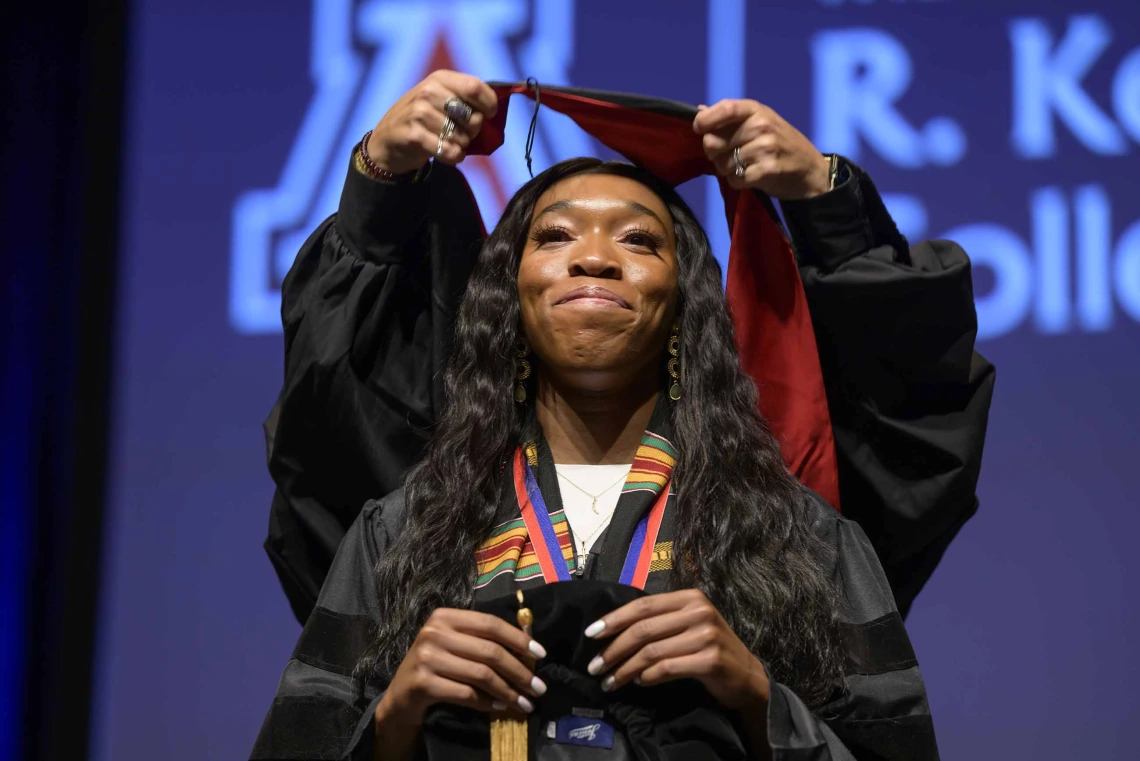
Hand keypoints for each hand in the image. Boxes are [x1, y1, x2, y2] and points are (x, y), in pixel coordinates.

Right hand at [366, 70, 498, 173]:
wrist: (388, 139)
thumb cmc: (424, 119)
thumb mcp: (441, 99)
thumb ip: (466, 99)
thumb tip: (497, 109)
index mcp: (440, 78)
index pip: (476, 87)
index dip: (490, 104)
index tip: (490, 115)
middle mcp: (429, 91)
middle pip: (473, 116)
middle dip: (474, 131)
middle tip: (463, 133)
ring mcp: (419, 113)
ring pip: (462, 137)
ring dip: (462, 146)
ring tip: (450, 143)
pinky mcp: (414, 135)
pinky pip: (449, 151)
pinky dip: (454, 157)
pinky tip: (447, 153)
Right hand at [373, 608, 546, 757]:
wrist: (401, 697)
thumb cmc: (436, 668)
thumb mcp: (455, 646)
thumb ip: (483, 641)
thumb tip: (529, 648)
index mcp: (445, 616)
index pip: (490, 624)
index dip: (519, 639)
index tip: (541, 655)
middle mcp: (434, 632)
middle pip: (490, 651)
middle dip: (519, 671)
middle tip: (538, 688)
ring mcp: (426, 657)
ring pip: (481, 674)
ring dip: (508, 691)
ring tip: (525, 703)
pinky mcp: (423, 683)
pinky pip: (466, 694)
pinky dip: (488, 703)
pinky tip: (500, 708)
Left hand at [583, 589, 769, 710]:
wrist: (747, 676)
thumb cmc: (708, 649)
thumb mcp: (687, 625)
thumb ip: (658, 622)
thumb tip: (612, 630)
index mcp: (689, 598)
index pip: (642, 605)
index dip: (614, 619)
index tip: (591, 634)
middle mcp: (699, 612)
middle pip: (643, 629)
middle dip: (613, 650)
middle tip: (595, 667)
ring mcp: (706, 636)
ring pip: (651, 652)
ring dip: (625, 670)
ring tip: (610, 682)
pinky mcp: (710, 661)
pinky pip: (666, 669)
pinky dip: (647, 678)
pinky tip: (638, 683)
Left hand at [693, 99, 830, 199]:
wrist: (809, 169)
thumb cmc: (779, 144)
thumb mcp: (758, 122)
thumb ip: (730, 117)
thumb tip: (700, 111)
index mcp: (756, 109)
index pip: (724, 108)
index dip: (705, 121)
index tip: (699, 130)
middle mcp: (761, 125)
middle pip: (713, 142)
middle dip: (715, 154)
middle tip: (729, 156)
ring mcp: (766, 147)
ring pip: (722, 164)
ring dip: (728, 170)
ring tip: (744, 166)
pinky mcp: (768, 169)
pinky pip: (735, 180)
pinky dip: (738, 182)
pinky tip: (750, 177)